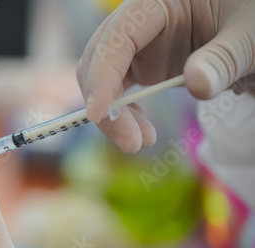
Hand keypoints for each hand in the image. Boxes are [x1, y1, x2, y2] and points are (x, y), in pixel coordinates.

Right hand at [77, 0, 254, 152]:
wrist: (249, 28)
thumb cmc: (250, 19)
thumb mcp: (248, 35)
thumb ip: (224, 58)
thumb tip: (196, 84)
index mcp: (156, 3)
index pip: (117, 36)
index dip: (102, 74)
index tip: (99, 114)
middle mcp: (138, 23)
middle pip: (99, 60)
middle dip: (105, 103)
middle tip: (130, 142)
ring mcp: (137, 46)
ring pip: (101, 80)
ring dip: (112, 115)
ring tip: (138, 143)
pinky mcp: (141, 65)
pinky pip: (116, 91)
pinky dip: (122, 114)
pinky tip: (140, 132)